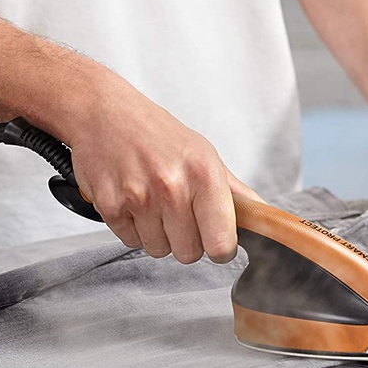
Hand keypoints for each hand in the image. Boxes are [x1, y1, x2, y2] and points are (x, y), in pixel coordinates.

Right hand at [61, 68, 261, 263]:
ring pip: (158, 250)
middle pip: (189, 254)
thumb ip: (234, 191)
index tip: (215, 239)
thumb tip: (264, 216)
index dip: (220, 247)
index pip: (222, 243)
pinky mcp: (110, 206)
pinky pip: (130, 241)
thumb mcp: (203, 153)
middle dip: (185, 240)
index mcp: (203, 174)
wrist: (104, 113)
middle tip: (177, 213)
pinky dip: (132, 228)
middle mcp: (172, 187)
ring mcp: (139, 198)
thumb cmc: (156, 133)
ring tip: (152, 202)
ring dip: (157, 234)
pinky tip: (132, 200)